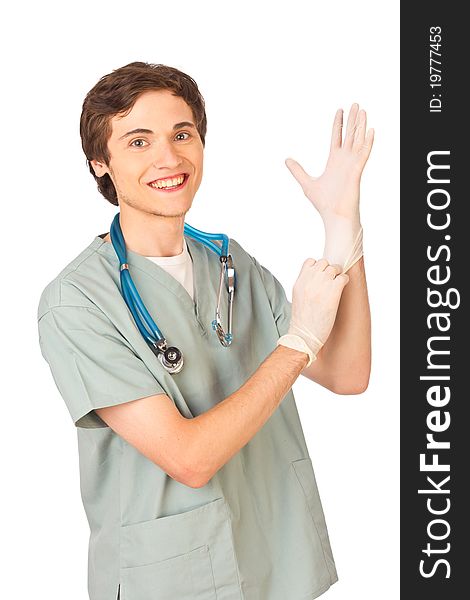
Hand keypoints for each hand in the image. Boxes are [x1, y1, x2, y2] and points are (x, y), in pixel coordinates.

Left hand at [285, 103, 373, 224]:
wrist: (334, 216)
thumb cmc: (324, 203)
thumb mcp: (306, 183)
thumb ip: (298, 170)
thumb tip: (286, 160)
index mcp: (334, 161)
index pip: (337, 137)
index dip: (338, 124)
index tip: (340, 110)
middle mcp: (345, 160)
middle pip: (350, 135)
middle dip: (352, 120)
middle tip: (355, 104)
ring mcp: (352, 164)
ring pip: (358, 140)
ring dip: (361, 125)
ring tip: (363, 110)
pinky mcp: (357, 171)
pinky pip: (364, 153)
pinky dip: (367, 142)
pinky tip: (370, 130)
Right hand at [287, 258, 349, 357]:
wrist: (303, 336)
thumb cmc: (302, 322)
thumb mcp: (297, 298)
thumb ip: (305, 286)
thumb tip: (315, 281)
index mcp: (299, 282)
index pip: (310, 261)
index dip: (318, 267)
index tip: (321, 276)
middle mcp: (309, 280)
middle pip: (324, 262)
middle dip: (329, 270)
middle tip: (332, 281)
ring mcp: (321, 285)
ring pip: (334, 268)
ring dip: (338, 275)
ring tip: (337, 286)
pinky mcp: (333, 292)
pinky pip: (343, 277)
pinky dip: (345, 281)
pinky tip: (341, 291)